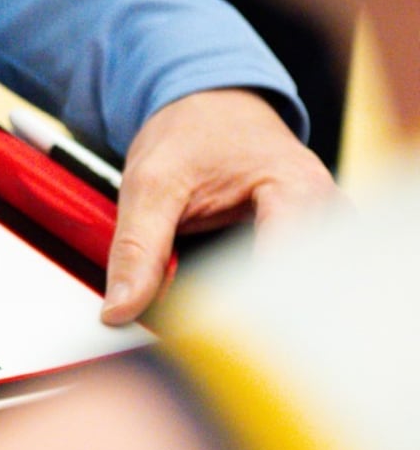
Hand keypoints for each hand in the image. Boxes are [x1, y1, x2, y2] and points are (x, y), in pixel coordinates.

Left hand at [103, 87, 337, 322]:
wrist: (209, 102)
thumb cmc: (190, 131)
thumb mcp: (151, 180)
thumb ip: (137, 248)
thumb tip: (119, 313)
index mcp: (300, 193)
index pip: (282, 284)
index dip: (240, 323)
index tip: (196, 345)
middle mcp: (330, 219)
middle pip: (299, 305)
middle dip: (250, 333)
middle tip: (197, 347)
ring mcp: (329, 240)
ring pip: (299, 309)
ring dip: (257, 328)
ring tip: (211, 332)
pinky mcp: (316, 256)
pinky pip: (293, 301)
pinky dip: (260, 316)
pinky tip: (231, 323)